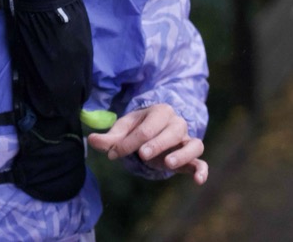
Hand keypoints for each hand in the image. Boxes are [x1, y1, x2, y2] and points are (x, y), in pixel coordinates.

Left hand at [86, 104, 208, 184]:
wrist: (155, 134)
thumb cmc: (138, 130)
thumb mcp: (123, 131)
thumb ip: (108, 138)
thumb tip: (91, 140)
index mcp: (159, 111)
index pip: (146, 127)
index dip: (129, 142)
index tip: (113, 154)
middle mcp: (177, 123)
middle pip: (172, 131)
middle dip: (157, 143)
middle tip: (142, 155)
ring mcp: (187, 139)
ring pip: (193, 144)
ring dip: (182, 154)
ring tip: (167, 164)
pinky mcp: (193, 157)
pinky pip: (201, 161)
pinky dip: (202, 170)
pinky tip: (198, 180)